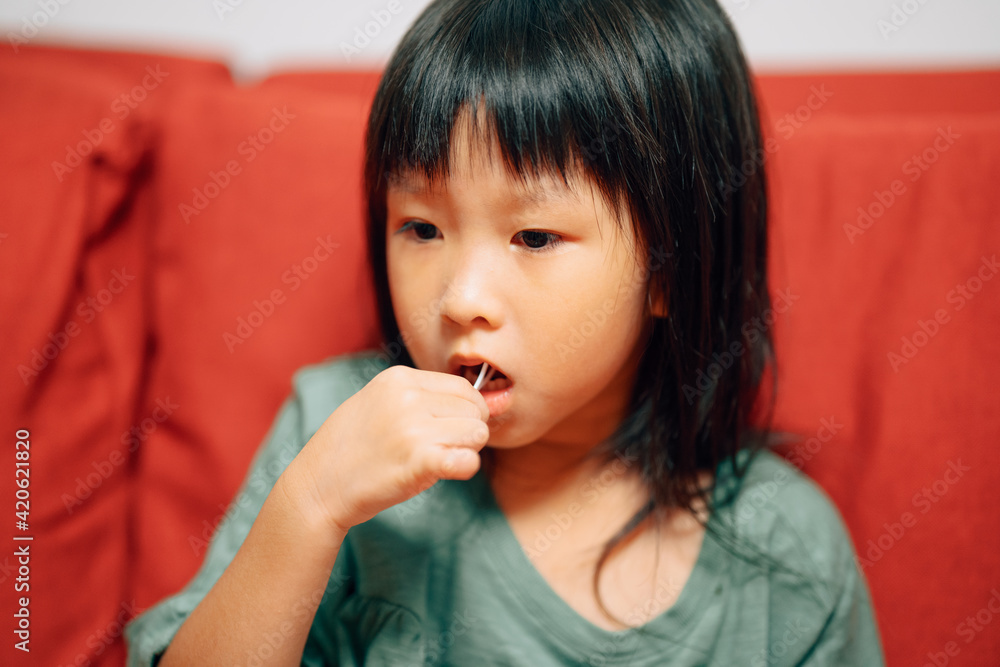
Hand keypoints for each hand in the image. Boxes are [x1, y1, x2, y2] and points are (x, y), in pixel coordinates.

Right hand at [283, 365, 489, 534]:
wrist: (317, 487)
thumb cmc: (351, 447)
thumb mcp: (380, 403)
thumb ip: (429, 398)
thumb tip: (498, 400)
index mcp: (399, 378)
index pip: (463, 387)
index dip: (465, 412)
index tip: (448, 430)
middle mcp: (408, 397)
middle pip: (475, 409)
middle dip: (467, 431)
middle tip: (439, 448)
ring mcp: (414, 428)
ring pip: (477, 434)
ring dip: (464, 451)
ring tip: (435, 459)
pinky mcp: (419, 461)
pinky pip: (469, 461)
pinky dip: (463, 469)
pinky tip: (442, 473)